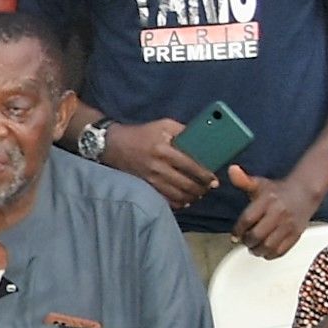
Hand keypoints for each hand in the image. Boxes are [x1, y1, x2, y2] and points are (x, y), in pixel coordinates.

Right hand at [98, 117, 215, 208]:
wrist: (113, 145)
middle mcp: (157, 166)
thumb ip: (184, 131)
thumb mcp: (163, 125)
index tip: (214, 180)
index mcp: (164, 149)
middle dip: (200, 189)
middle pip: (185, 184)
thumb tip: (204, 140)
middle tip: (208, 189)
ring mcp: (150, 179)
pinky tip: (184, 200)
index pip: (190, 165)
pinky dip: (177, 203)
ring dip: (191, 197)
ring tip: (198, 194)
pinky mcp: (144, 186)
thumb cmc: (142, 133)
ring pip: (176, 195)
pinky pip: (164, 200)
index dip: (204, 175)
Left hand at [219, 167, 319, 258]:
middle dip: (247, 242)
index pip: (247, 219)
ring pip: (269, 245)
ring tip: (254, 248)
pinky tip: (265, 251)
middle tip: (245, 242)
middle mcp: (278, 213)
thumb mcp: (259, 184)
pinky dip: (271, 255)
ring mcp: (288, 225)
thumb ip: (243, 181)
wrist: (305, 192)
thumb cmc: (278, 190)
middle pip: (257, 235)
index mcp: (267, 201)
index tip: (235, 236)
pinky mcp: (296, 234)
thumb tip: (231, 169)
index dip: (238, 231)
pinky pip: (282, 250)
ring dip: (258, 250)